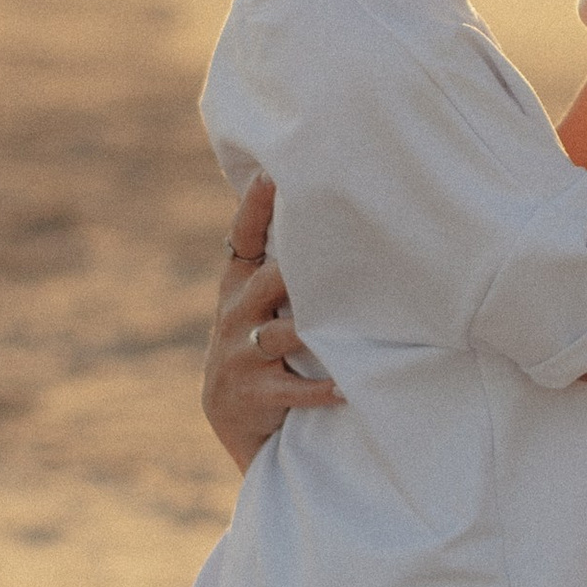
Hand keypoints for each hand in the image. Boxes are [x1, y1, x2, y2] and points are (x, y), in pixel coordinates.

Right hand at [202, 175, 341, 469]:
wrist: (232, 413)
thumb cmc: (258, 339)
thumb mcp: (253, 298)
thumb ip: (275, 258)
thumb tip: (313, 198)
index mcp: (237, 284)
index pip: (243, 238)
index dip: (256, 207)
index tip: (274, 173)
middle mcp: (236, 313)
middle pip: (270, 281)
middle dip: (300, 269)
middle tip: (342, 250)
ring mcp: (242, 354)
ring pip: (283, 334)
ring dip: (316, 329)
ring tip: (354, 321)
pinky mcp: (255, 393)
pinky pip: (294, 388)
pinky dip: (324, 388)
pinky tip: (349, 387)